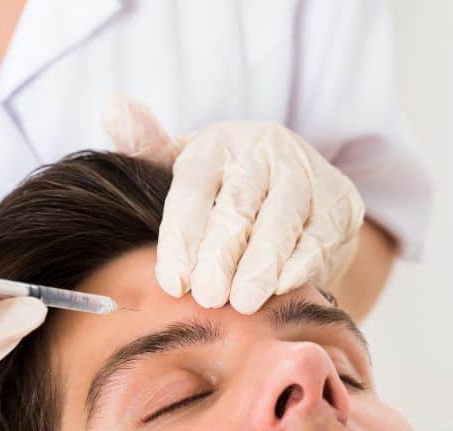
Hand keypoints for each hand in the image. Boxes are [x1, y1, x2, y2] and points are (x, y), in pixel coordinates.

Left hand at [103, 95, 364, 313]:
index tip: (174, 281)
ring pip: (281, 222)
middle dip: (222, 254)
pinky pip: (320, 235)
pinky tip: (283, 287)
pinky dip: (302, 263)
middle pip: (238, 205)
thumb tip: (112, 106)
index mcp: (218, 143)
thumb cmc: (225, 191)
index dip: (181, 236)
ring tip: (244, 301)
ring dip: (262, 264)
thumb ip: (146, 148)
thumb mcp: (183, 169)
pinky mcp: (340, 203)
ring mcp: (306, 173)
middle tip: (209, 296)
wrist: (294, 198)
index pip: (193, 186)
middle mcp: (265, 149)